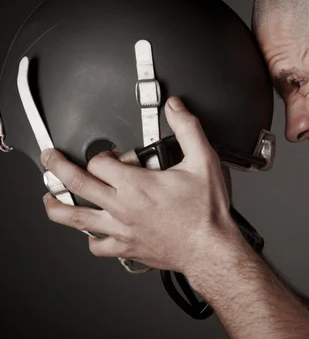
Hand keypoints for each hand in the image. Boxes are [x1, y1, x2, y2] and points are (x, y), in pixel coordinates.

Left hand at [41, 96, 242, 274]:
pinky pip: (98, 246)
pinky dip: (92, 239)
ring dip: (58, 207)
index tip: (107, 154)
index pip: (99, 162)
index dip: (100, 154)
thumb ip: (187, 129)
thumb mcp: (203, 161)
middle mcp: (122, 207)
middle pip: (76, 184)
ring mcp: (121, 230)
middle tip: (50, 159)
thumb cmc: (206, 212)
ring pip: (76, 219)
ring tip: (49, 199)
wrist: (210, 248)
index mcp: (135, 184)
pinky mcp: (127, 249)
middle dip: (57, 168)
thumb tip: (175, 108)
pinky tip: (93, 233)